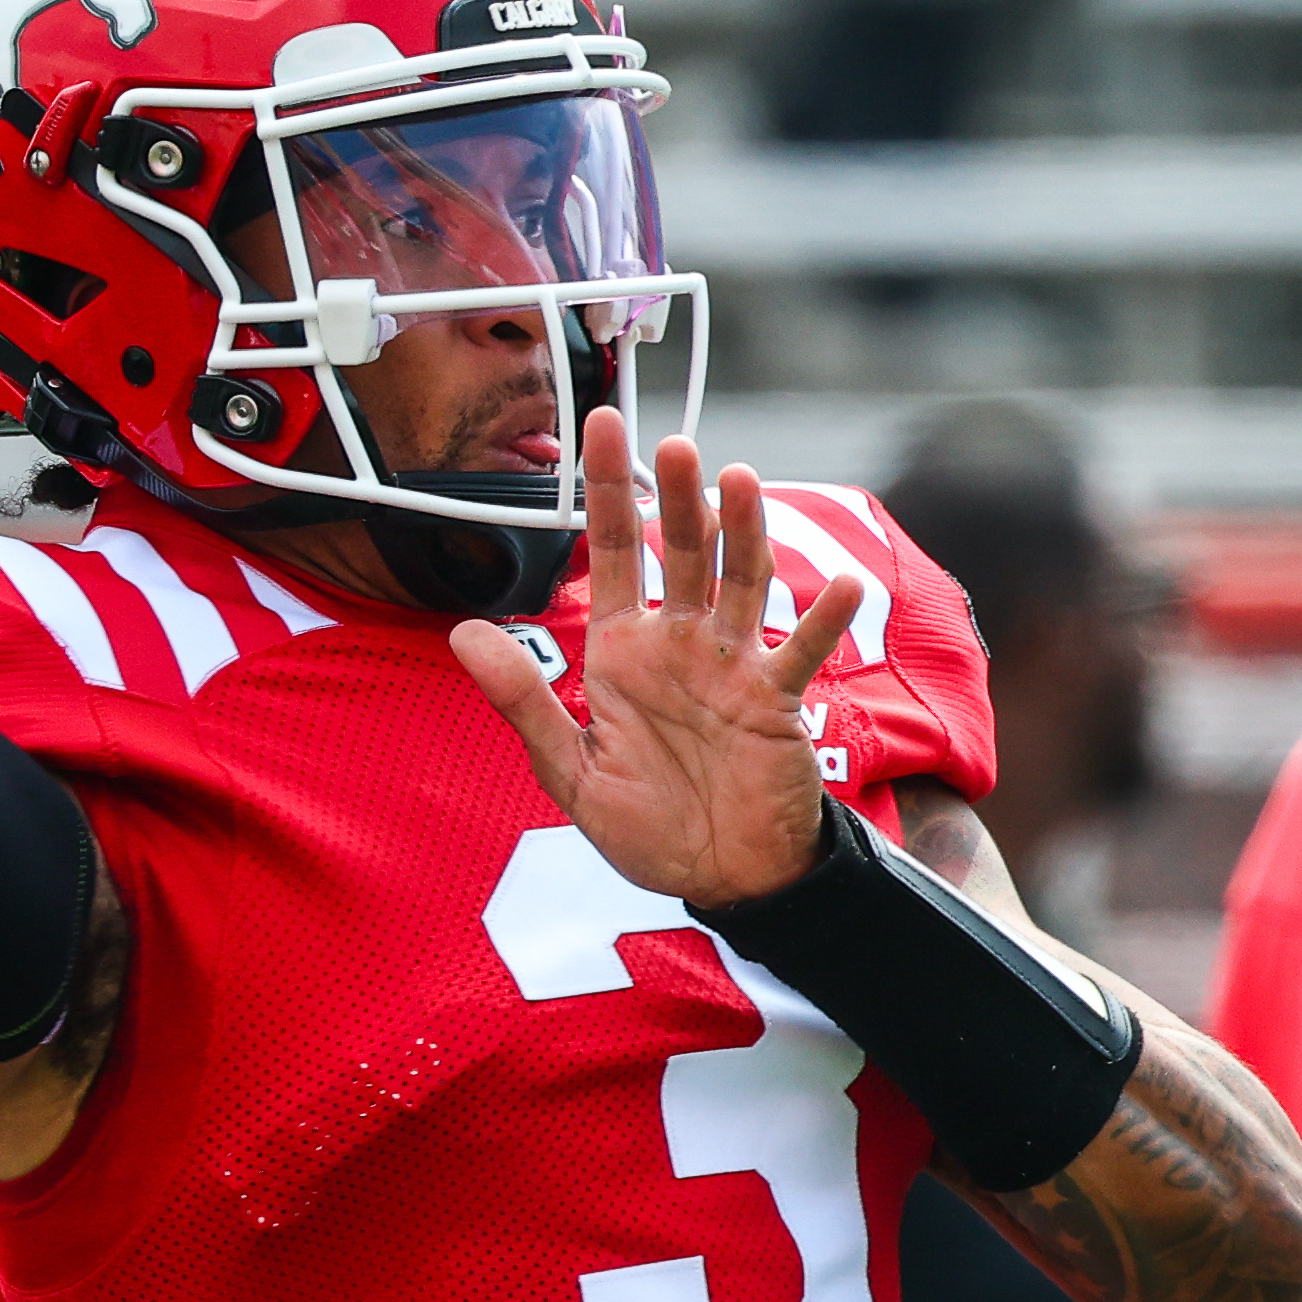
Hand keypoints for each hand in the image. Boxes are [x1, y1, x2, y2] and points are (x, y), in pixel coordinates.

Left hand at [452, 409, 864, 909]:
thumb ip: (524, 700)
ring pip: (739, 581)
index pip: (611, 552)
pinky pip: (799, 653)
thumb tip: (463, 631)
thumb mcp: (572, 771)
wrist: (721, 878)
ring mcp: (732, 664)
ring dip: (743, 534)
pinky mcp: (777, 699)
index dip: (604, 489)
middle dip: (676, 497)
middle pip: (678, 551)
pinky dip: (820, 621)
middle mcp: (678, 643)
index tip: (598, 423)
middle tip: (674, 446)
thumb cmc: (649, 828)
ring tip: (741, 480)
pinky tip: (838, 586)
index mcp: (622, 652)